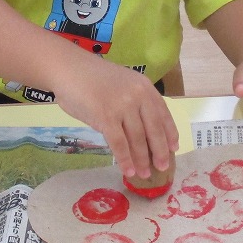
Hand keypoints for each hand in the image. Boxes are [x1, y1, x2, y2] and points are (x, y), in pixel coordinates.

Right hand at [52, 60, 178, 178]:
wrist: (68, 69)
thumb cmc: (91, 78)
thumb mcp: (122, 85)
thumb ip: (133, 104)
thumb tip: (141, 133)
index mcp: (144, 87)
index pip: (163, 113)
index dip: (170, 133)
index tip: (174, 148)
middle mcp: (137, 95)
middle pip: (154, 129)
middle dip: (160, 151)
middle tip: (162, 167)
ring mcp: (122, 106)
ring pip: (137, 139)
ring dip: (142, 160)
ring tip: (145, 174)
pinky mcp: (106, 117)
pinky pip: (119, 144)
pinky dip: (125, 160)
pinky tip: (128, 171)